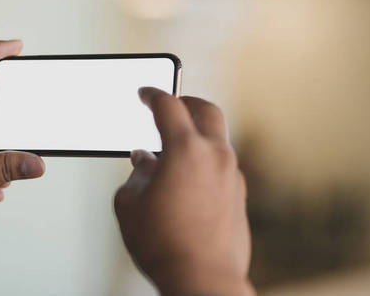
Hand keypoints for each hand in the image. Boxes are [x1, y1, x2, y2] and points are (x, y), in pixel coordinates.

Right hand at [114, 87, 253, 295]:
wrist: (202, 279)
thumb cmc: (164, 245)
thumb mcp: (130, 204)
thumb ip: (136, 173)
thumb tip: (145, 162)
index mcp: (186, 150)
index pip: (168, 106)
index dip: (152, 94)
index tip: (145, 93)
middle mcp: (214, 156)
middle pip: (205, 110)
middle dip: (185, 102)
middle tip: (169, 105)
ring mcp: (231, 175)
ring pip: (217, 138)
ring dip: (196, 133)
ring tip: (174, 146)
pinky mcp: (239, 195)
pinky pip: (221, 163)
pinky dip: (205, 158)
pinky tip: (188, 175)